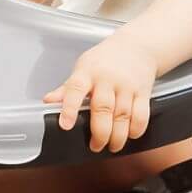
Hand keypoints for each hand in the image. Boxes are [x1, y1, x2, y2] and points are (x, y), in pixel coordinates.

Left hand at [45, 34, 157, 153]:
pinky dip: (136, 129)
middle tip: (95, 146)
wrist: (136, 46)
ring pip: (123, 115)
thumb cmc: (105, 60)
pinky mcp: (143, 91)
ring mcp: (127, 85)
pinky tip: (130, 135)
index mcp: (87, 73)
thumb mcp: (83, 68)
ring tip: (112, 146)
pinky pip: (141, 115)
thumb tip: (48, 101)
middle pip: (103, 109)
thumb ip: (67, 88)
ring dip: (118, 136)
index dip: (69, 108)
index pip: (75, 89)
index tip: (65, 125)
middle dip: (100, 133)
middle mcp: (107, 79)